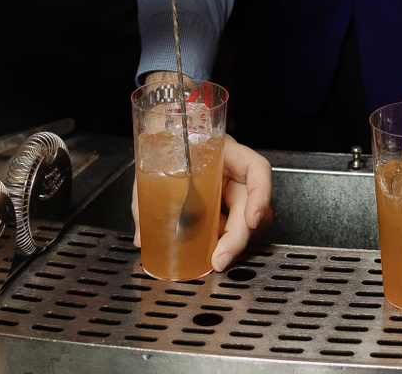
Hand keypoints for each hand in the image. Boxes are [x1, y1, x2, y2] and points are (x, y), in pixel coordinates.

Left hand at [130, 125, 273, 272]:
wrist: (165, 142)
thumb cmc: (167, 147)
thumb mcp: (156, 167)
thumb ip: (148, 199)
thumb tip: (142, 236)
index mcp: (224, 153)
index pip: (256, 169)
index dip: (259, 195)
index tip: (250, 220)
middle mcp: (234, 173)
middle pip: (252, 205)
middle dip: (239, 237)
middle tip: (219, 259)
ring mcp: (232, 192)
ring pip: (248, 221)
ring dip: (234, 242)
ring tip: (212, 256)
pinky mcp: (225, 209)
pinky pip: (233, 228)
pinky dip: (224, 243)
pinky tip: (207, 249)